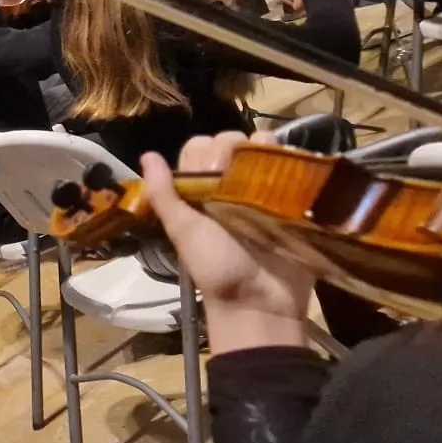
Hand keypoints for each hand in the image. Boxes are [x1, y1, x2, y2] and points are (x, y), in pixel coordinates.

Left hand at [139, 132, 312, 353]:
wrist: (260, 300)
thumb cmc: (216, 267)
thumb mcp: (183, 231)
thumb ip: (164, 195)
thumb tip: (147, 155)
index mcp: (200, 190)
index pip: (200, 148)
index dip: (206, 150)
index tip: (213, 169)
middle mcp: (230, 184)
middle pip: (233, 142)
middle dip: (236, 146)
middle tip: (240, 176)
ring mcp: (263, 189)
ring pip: (264, 148)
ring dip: (265, 148)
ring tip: (267, 170)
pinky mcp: (293, 198)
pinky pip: (294, 167)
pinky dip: (293, 160)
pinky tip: (291, 169)